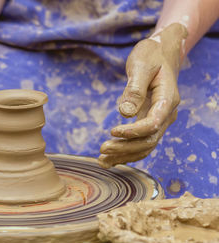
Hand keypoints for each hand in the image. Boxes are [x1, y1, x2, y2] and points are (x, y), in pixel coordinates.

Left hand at [99, 23, 187, 167]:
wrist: (161, 54)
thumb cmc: (151, 56)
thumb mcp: (141, 66)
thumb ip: (134, 89)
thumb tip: (125, 113)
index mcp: (167, 100)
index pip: (153, 123)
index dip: (133, 131)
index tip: (112, 131)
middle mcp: (166, 114)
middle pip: (149, 140)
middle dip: (125, 148)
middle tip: (102, 149)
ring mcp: (160, 120)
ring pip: (145, 146)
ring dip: (124, 155)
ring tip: (102, 161)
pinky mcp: (150, 122)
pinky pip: (141, 142)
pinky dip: (126, 152)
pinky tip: (109, 159)